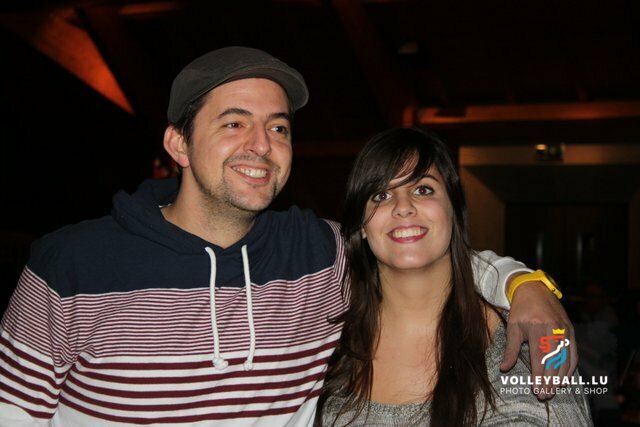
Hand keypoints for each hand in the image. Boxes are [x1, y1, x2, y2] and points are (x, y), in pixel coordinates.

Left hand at [500, 281, 576, 400]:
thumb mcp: (512, 327)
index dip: (539, 376)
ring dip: (560, 377)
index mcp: (537, 328)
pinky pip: (573, 353)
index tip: (537, 390)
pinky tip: (565, 378)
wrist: (535, 289)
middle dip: (550, 381)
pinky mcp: (571, 330)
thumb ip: (510, 350)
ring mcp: (565, 330)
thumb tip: (504, 369)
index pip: (540, 357)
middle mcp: (553, 329)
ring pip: (565, 359)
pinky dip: (570, 367)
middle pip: (554, 361)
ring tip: (553, 390)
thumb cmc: (521, 310)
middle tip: (545, 395)